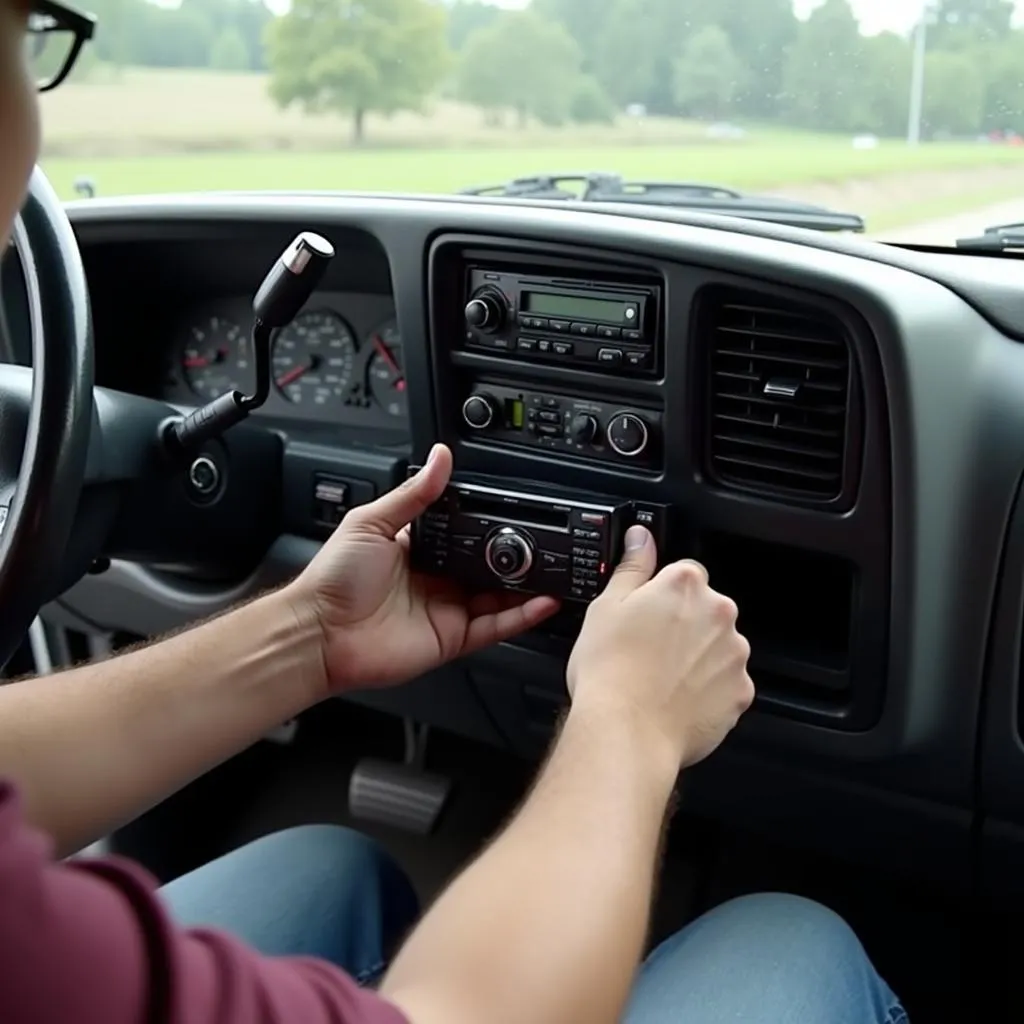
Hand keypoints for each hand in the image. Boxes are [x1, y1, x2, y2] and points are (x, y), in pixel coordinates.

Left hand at [288, 444, 559, 694]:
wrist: (320, 631)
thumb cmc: (334, 578)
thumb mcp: (373, 521)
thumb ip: (413, 493)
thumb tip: (438, 458)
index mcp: (421, 550)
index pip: (466, 535)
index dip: (492, 527)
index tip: (519, 514)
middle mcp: (438, 580)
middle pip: (490, 568)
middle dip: (518, 558)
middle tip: (546, 543)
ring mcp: (447, 610)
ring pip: (501, 598)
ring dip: (529, 587)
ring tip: (557, 570)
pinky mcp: (452, 639)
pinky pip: (495, 628)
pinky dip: (523, 616)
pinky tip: (544, 602)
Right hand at [566, 526, 753, 769]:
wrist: (626, 732)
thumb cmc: (610, 672)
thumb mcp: (606, 607)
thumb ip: (632, 567)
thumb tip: (640, 538)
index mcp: (685, 585)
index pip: (685, 574)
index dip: (662, 595)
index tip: (647, 615)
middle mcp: (718, 613)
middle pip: (705, 609)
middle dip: (684, 625)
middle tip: (648, 650)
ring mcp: (734, 654)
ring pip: (717, 646)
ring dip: (698, 656)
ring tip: (661, 678)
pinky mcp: (741, 692)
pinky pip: (726, 684)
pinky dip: (708, 690)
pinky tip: (677, 698)